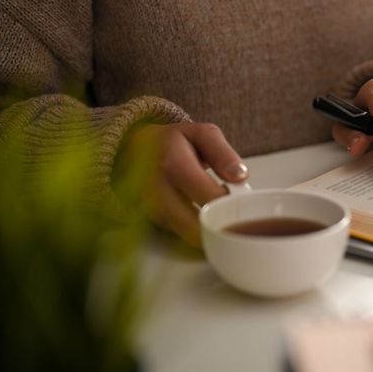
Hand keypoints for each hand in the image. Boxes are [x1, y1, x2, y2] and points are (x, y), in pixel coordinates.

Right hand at [115, 122, 247, 246]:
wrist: (132, 150)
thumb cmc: (172, 143)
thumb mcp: (202, 135)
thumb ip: (223, 153)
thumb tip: (240, 177)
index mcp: (174, 165)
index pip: (211, 197)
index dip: (232, 202)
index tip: (238, 195)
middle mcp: (158, 191)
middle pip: (199, 225)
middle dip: (222, 222)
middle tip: (230, 208)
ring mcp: (152, 210)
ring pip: (191, 236)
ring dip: (210, 229)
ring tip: (215, 207)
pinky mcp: (152, 223)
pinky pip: (182, 236)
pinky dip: (197, 231)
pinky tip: (202, 214)